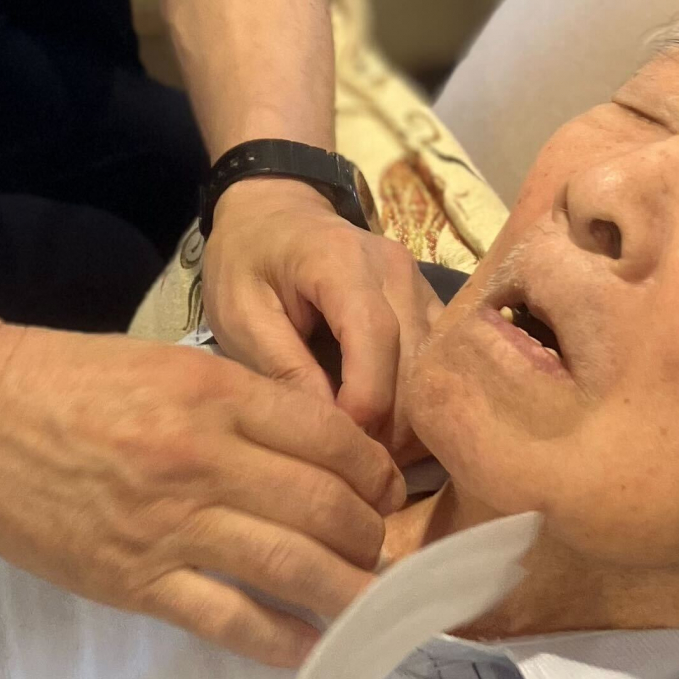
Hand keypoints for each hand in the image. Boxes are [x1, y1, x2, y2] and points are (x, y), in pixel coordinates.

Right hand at [0, 321, 406, 666]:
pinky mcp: (136, 580)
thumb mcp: (164, 362)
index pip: (334, 438)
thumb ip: (236, 400)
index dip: (376, 473)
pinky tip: (312, 647)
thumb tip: (309, 442)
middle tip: (381, 552)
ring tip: (366, 602)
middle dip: (372, 537)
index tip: (386, 493)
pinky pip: (232, 620)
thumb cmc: (61, 379)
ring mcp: (171, 523)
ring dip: (347, 590)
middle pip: (330, 507)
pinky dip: (285, 640)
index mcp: (215, 392)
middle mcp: (206, 457)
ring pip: (296, 567)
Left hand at [200, 179, 439, 452]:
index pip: (376, 339)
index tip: (338, 448)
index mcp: (342, 263)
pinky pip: (439, 361)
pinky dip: (419, 402)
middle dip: (390, 424)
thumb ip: (282, 367)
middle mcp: (394, 270)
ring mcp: (419, 283)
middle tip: (352, 467)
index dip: (365, 402)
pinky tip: (386, 430)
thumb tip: (327, 431)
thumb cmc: (245, 261)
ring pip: (436, 368)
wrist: (271, 211)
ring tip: (366, 455)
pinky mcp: (428, 301)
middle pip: (417, 361)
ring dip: (409, 419)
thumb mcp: (240, 313)